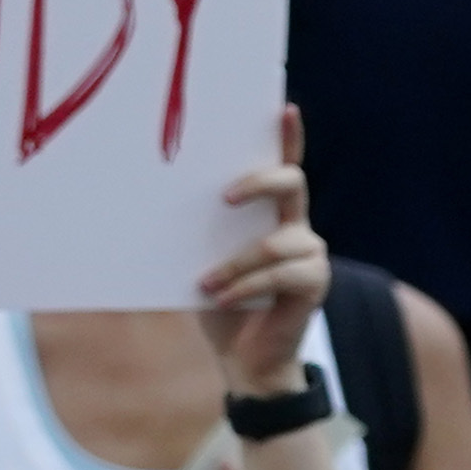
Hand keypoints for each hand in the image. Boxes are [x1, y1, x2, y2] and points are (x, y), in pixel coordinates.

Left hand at [197, 105, 326, 398]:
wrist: (246, 361)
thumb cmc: (220, 304)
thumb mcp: (203, 262)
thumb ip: (200, 235)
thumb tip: (156, 205)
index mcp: (272, 215)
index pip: (285, 166)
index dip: (288, 138)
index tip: (284, 108)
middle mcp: (298, 227)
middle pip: (292, 184)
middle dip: (259, 182)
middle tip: (223, 197)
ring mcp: (310, 254)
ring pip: (275, 242)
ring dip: (235, 264)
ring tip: (206, 285)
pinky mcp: (314, 283)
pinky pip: (279, 276)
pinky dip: (244, 287)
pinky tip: (222, 300)